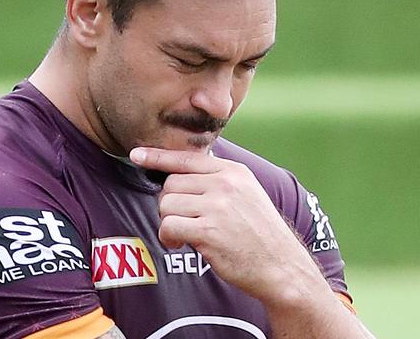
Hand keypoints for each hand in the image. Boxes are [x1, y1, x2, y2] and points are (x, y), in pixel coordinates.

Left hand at [129, 147, 321, 303]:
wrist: (282, 265)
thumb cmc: (260, 233)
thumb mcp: (247, 193)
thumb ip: (218, 180)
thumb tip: (180, 174)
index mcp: (233, 171)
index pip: (187, 158)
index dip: (158, 156)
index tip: (137, 154)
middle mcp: (225, 184)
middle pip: (171, 184)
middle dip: (170, 204)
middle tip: (184, 221)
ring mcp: (217, 206)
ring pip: (166, 205)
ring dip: (168, 222)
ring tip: (185, 234)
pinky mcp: (208, 231)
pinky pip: (168, 226)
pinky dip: (168, 237)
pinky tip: (181, 244)